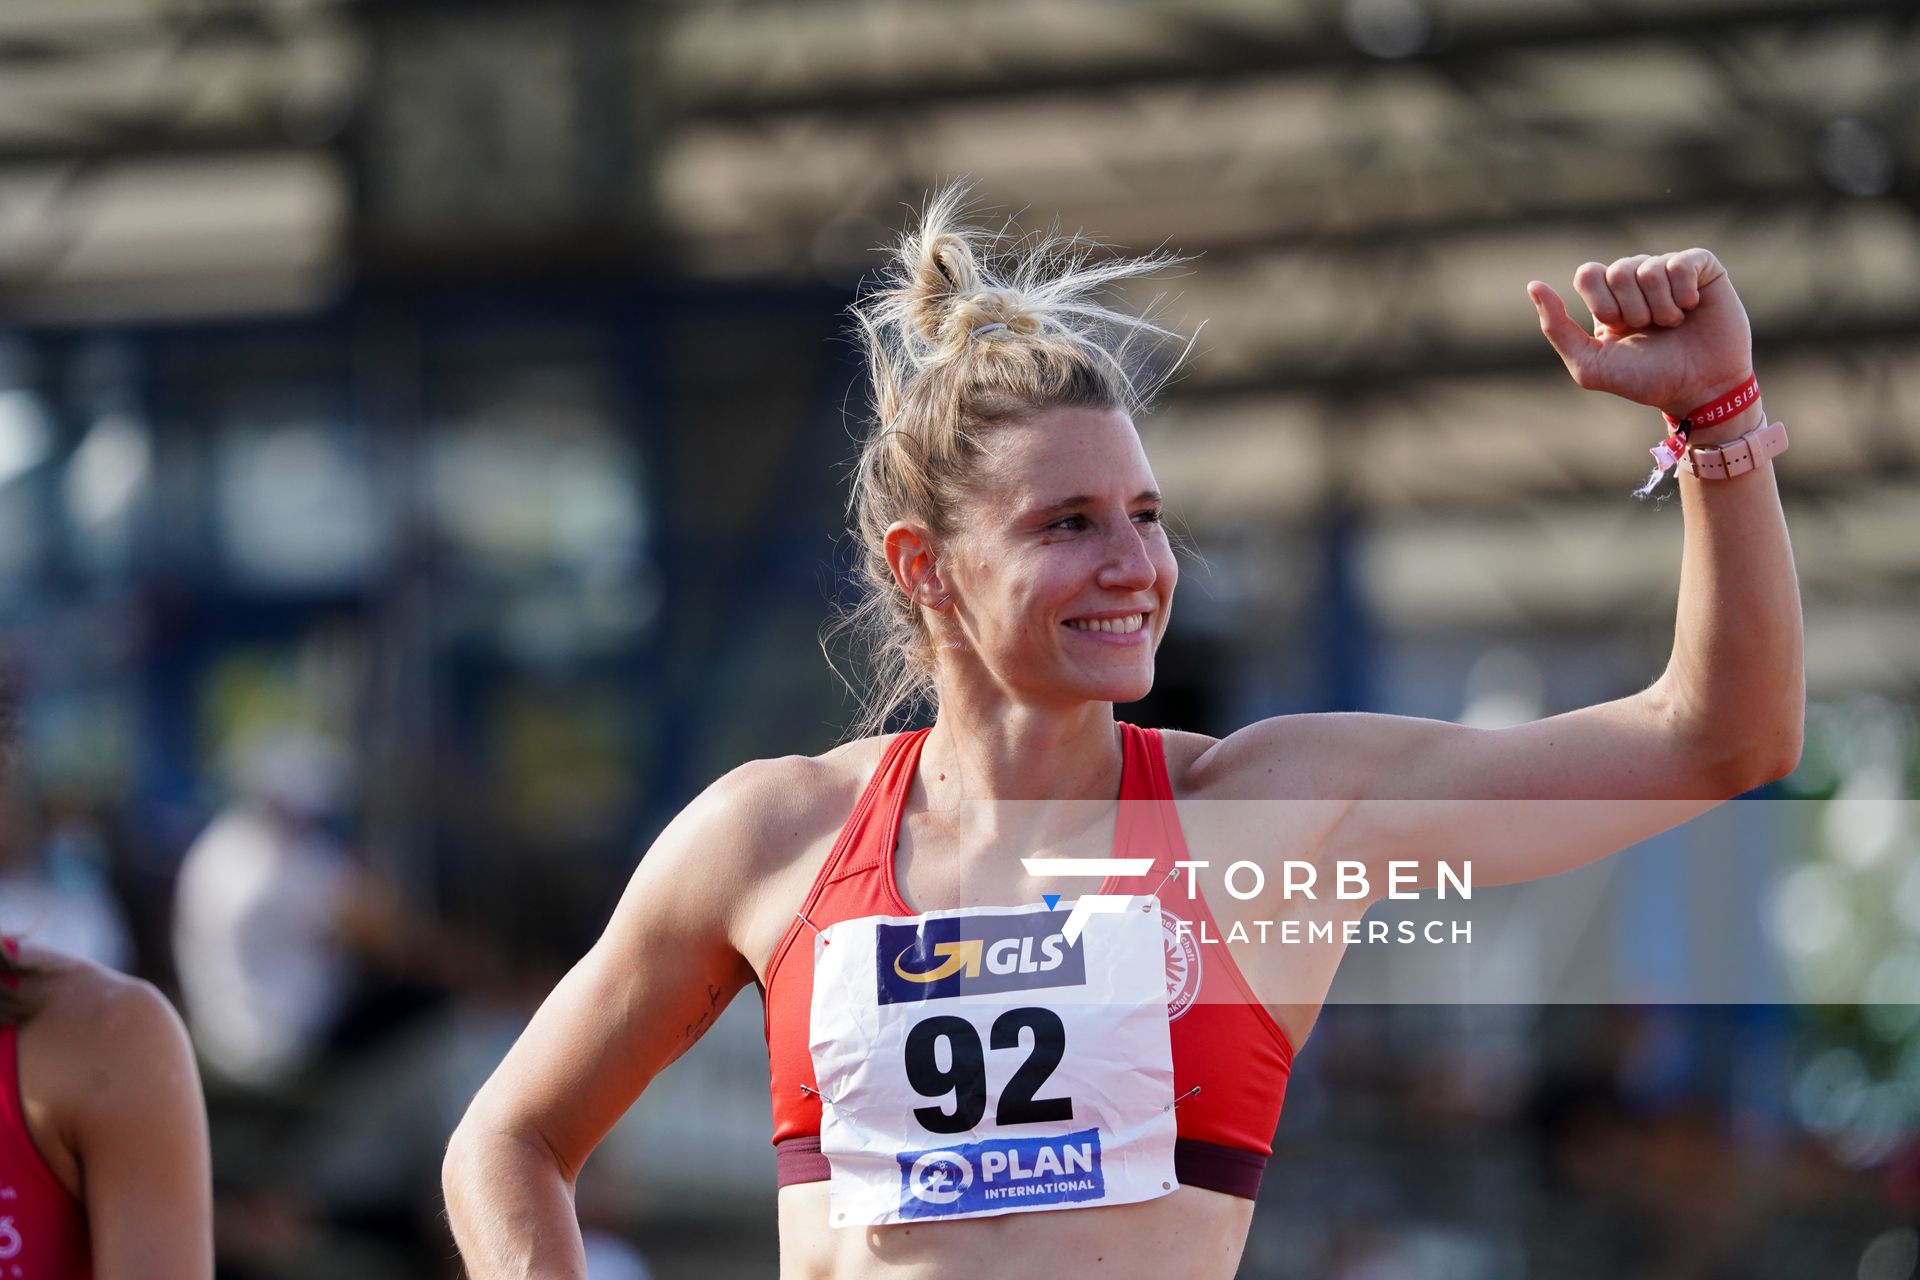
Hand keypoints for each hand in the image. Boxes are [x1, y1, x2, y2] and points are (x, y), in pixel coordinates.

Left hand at [1528, 249, 1752, 419]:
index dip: (1601, 301)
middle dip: (1632, 310)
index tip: (1618, 327)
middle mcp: (1636, 280)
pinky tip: (1691, 308)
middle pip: (1618, 270)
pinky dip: (1684, 293)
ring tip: (1672, 325)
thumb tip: (1534, 285)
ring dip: (1661, 308)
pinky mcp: (1703, 268)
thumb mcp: (1591, 364)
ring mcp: (1669, 271)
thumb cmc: (1645, 380)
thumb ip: (1557, 328)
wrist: (1699, 391)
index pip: (1588, 273)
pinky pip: (1683, 262)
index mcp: (1607, 298)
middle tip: (1649, 330)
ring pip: (1650, 268)